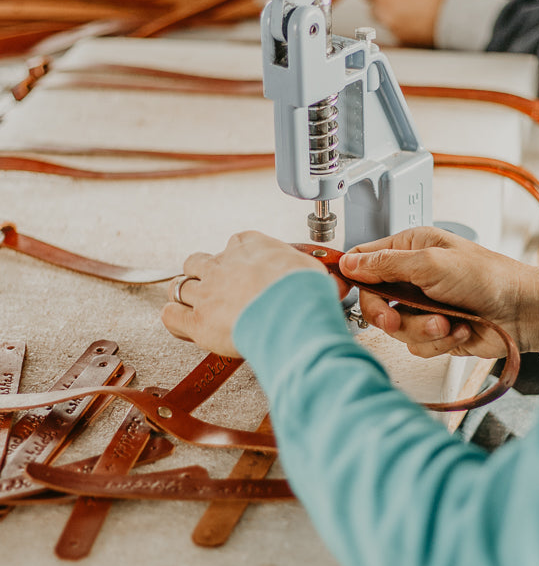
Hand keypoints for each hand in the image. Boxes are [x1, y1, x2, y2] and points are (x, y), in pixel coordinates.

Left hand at [162, 232, 339, 355]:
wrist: (292, 312)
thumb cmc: (305, 292)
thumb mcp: (314, 272)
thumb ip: (314, 275)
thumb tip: (338, 283)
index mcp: (251, 246)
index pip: (237, 242)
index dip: (237, 256)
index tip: (245, 267)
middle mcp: (224, 264)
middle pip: (199, 260)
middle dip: (204, 272)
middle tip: (216, 287)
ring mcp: (207, 292)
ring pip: (180, 285)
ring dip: (185, 294)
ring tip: (194, 305)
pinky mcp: (197, 321)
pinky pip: (171, 315)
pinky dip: (174, 319)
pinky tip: (181, 323)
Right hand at [339, 227, 538, 359]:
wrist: (524, 312)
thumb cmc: (489, 277)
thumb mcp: (431, 263)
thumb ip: (386, 264)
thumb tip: (349, 262)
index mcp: (410, 248)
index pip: (363, 259)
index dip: (348, 275)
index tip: (339, 291)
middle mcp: (413, 276)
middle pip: (373, 301)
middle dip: (386, 315)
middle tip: (394, 321)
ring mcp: (423, 305)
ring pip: (395, 328)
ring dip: (421, 330)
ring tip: (446, 322)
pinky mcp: (435, 331)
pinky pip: (416, 345)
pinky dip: (438, 342)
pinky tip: (459, 330)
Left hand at [364, 0, 456, 46]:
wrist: (457, 14)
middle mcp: (383, 14)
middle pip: (374, 7)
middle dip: (383, 0)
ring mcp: (393, 29)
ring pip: (385, 19)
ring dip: (392, 13)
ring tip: (412, 6)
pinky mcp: (403, 41)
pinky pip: (397, 30)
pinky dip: (403, 25)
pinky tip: (417, 18)